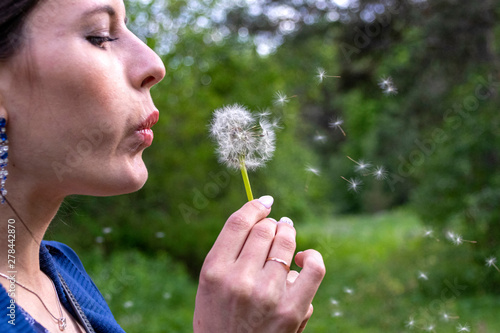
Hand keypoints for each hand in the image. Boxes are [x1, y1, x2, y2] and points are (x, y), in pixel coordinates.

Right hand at [193, 196, 325, 332]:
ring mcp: (267, 294)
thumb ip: (230, 256)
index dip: (254, 206)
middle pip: (264, 230)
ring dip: (289, 234)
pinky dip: (312, 257)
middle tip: (277, 224)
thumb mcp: (209, 288)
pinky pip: (313, 268)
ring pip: (286, 243)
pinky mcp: (292, 310)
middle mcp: (239, 279)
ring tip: (288, 232)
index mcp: (213, 271)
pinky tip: (305, 258)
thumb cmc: (219, 323)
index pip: (239, 223)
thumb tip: (266, 224)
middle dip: (272, 223)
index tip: (264, 203)